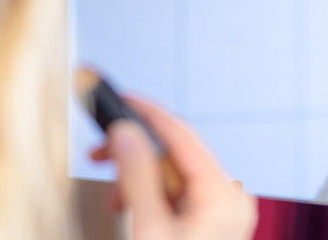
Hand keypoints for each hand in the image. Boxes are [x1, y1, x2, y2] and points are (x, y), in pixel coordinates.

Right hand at [95, 98, 257, 239]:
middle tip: (100, 153)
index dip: (148, 113)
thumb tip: (127, 134)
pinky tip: (133, 209)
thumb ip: (137, 177)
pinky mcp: (211, 222)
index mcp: (221, 194)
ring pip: (173, 174)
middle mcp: (228, 197)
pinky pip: (178, 194)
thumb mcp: (149, 228)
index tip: (122, 100)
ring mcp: (222, 211)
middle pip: (176, 154)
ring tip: (116, 198)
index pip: (182, 134)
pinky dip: (152, 196)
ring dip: (140, 179)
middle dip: (135, 154)